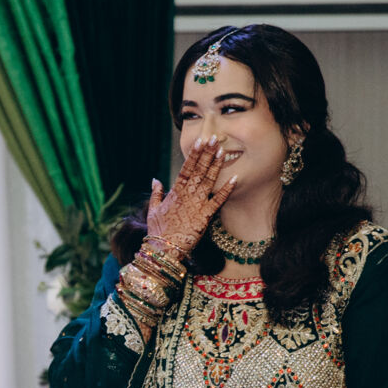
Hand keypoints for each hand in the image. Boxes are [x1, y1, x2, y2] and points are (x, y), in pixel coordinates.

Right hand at [146, 137, 236, 260]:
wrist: (163, 249)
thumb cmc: (157, 231)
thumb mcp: (153, 210)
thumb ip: (156, 193)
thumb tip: (155, 179)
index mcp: (175, 192)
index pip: (186, 168)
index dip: (193, 154)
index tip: (199, 141)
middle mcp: (187, 195)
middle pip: (199, 171)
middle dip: (206, 154)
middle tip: (214, 138)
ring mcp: (196, 205)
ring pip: (208, 181)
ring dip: (215, 166)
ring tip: (222, 151)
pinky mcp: (205, 217)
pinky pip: (218, 201)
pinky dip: (226, 190)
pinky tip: (235, 178)